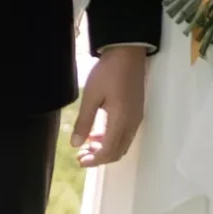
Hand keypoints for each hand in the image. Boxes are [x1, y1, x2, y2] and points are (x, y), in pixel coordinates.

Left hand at [72, 47, 148, 167]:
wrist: (128, 53)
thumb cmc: (108, 72)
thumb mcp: (91, 96)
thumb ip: (84, 122)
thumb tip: (76, 144)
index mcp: (120, 121)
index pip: (108, 151)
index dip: (94, 160)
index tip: (79, 161)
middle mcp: (132, 123)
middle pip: (117, 152)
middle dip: (99, 158)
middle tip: (81, 156)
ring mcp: (136, 118)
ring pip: (122, 145)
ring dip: (106, 149)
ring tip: (87, 145)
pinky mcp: (136, 112)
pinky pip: (125, 135)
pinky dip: (112, 140)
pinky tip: (98, 133)